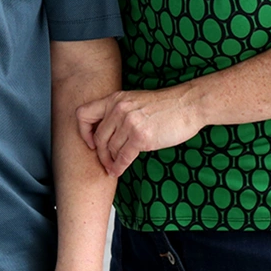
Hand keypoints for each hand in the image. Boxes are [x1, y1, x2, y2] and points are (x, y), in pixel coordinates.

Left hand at [76, 86, 203, 176]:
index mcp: (115, 99)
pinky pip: (122, 158)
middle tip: (105, 162)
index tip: (91, 142)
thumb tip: (105, 132)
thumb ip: (118, 112)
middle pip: (98, 138)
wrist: (187, 104)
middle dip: (100, 153)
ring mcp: (129, 123)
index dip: (83, 132)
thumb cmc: (164, 105)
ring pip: (110, 149)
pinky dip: (118, 167)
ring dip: (110, 162)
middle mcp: (119, 109)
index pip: (83, 114)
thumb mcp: (135, 100)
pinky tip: (118, 171)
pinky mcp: (141, 137)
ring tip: (113, 167)